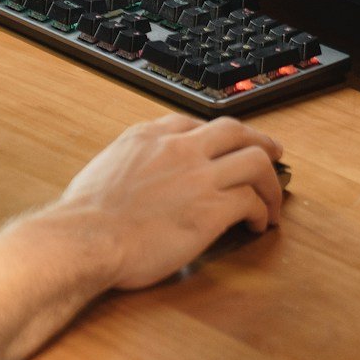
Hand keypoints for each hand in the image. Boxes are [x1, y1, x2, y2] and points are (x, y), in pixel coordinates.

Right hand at [48, 114, 284, 290]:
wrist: (86, 237)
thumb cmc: (85, 215)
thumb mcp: (105, 167)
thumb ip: (130, 161)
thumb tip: (137, 175)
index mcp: (148, 135)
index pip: (195, 122)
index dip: (218, 137)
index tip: (225, 149)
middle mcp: (178, 148)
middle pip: (235, 131)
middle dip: (260, 141)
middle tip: (273, 153)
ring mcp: (197, 177)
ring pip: (255, 161)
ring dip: (271, 181)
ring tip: (274, 199)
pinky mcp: (211, 209)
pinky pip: (251, 201)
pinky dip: (262, 212)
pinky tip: (259, 225)